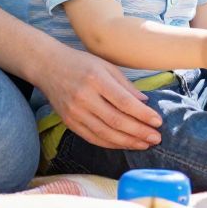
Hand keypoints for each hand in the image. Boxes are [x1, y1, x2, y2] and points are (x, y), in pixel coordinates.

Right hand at [38, 42, 161, 150]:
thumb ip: (126, 85)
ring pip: (105, 133)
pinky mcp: (69, 122)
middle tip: (156, 138)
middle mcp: (84, 97)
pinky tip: (125, 144)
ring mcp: (74, 112)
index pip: (124, 102)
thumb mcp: (106, 65)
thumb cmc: (81, 63)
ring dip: (127, 142)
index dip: (143, 114)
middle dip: (139, 132)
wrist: (48, 66)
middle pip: (116, 121)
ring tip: (145, 144)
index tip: (158, 122)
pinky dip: (111, 144)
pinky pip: (93, 138)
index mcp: (96, 79)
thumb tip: (145, 103)